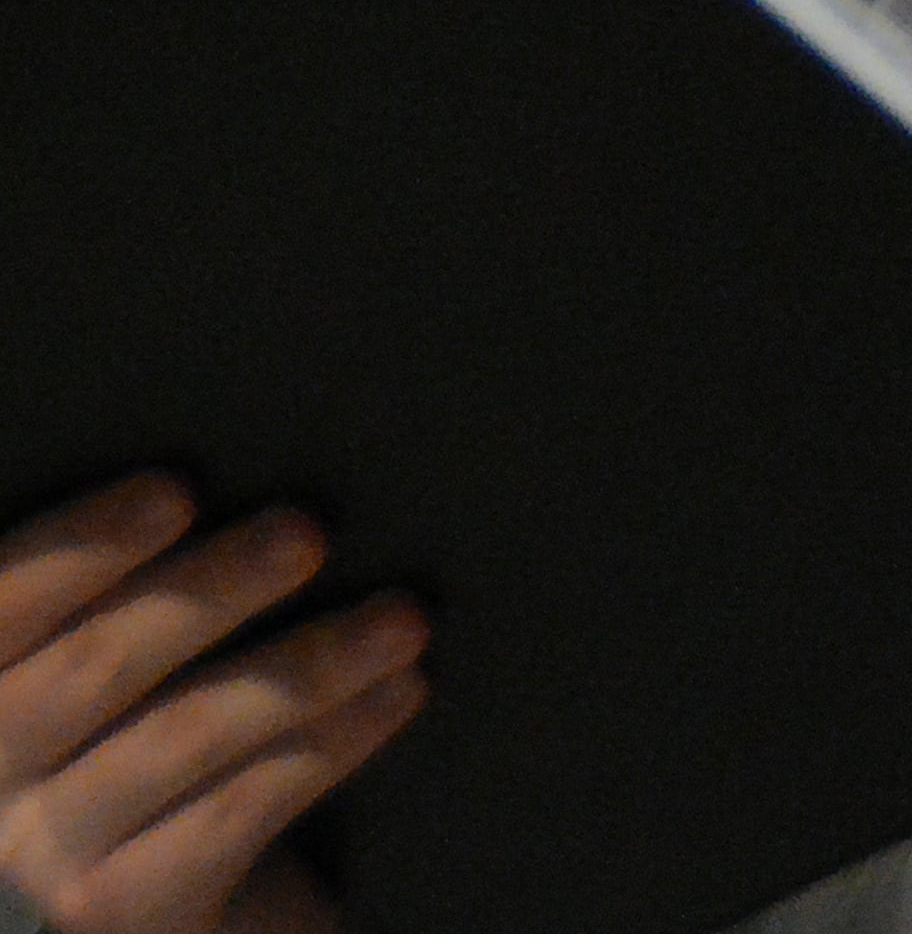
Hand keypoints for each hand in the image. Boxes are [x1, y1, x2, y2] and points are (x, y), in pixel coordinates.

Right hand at [0, 477, 419, 933]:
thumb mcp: (121, 662)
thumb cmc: (151, 732)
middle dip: (211, 590)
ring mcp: (44, 851)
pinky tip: (398, 693)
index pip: (2, 606)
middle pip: (93, 667)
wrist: (175, 885)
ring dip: (305, 665)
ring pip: (182, 737)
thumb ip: (131, 595)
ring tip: (401, 620)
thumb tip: (243, 493)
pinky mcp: (119, 908)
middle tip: (308, 534)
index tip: (178, 490)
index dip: (82, 545)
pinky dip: (330, 742)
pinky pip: (236, 811)